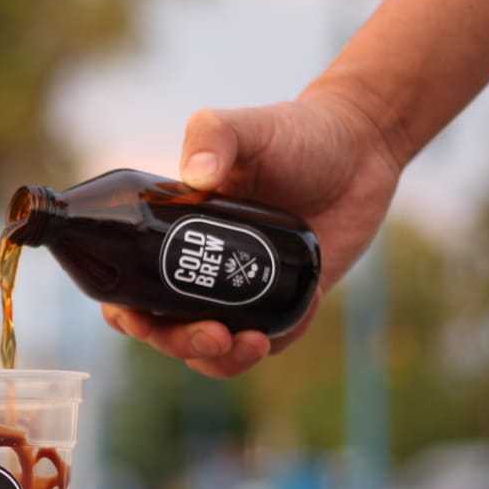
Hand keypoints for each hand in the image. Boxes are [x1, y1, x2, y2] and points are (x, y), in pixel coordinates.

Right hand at [104, 86, 402, 376]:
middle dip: (181, 344)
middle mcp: (199, 269)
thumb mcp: (245, 128)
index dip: (127, 313)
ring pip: (213, 350)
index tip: (142, 319)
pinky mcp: (284, 302)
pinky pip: (270, 341)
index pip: (131, 289)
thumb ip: (212, 135)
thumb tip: (195, 176)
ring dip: (222, 360)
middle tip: (215, 335)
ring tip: (254, 342)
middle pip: (167, 330)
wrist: (361, 147)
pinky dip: (278, 340)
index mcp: (170, 236)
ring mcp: (240, 290)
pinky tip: (307, 307)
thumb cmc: (294, 132)